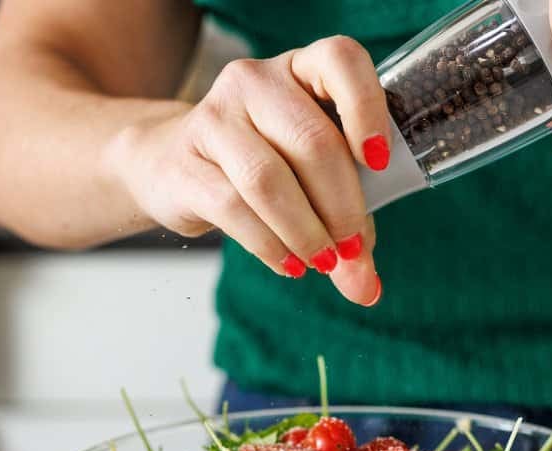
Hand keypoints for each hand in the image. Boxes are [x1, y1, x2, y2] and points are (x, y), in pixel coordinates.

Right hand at [109, 36, 391, 305]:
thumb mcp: (313, 181)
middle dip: (342, 207)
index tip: (380, 163)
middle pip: (312, 142)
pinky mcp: (184, 162)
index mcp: (302, 68)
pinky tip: (289, 264)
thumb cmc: (261, 164)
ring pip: (270, 180)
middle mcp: (256, 80)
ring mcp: (214, 116)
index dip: (367, 110)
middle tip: (353, 249)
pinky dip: (270, 245)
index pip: (342, 61)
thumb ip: (346, 226)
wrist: (171, 164)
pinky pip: (234, 208)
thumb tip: (366, 289)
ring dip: (305, 232)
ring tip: (323, 263)